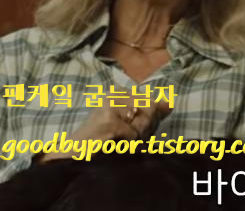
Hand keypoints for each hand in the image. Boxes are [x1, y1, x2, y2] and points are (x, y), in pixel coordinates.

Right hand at [37, 96, 170, 162]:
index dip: (149, 120)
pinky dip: (128, 143)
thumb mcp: (129, 124)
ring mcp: (110, 104)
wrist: (74, 153)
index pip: (151, 101)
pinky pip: (133, 134)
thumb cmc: (102, 140)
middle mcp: (114, 93)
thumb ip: (150, 113)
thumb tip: (170, 103)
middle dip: (145, 128)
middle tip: (126, 137)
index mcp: (119, 91)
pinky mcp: (108, 119)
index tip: (133, 130)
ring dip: (136, 137)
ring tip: (119, 140)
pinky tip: (113, 144)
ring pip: (144, 121)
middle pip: (151, 109)